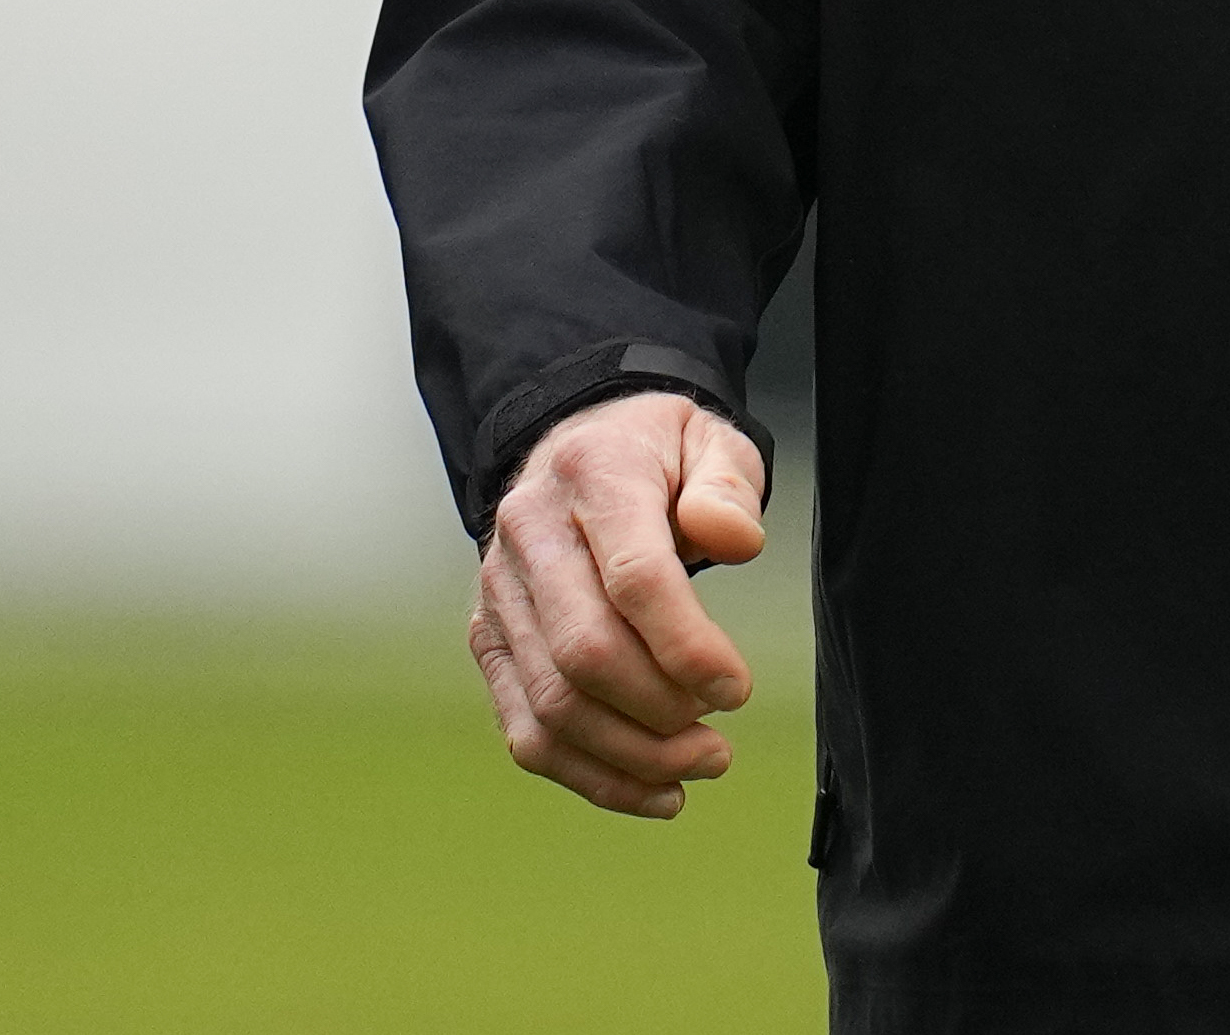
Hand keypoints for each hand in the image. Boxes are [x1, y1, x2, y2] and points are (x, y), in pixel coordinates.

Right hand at [470, 392, 768, 818]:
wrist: (577, 445)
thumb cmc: (656, 453)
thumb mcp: (708, 440)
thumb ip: (728, 485)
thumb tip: (737, 540)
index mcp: (591, 477)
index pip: (634, 578)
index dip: (687, 646)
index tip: (737, 690)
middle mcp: (529, 536)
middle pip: (585, 653)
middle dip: (660, 713)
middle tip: (720, 741)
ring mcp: (500, 595)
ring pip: (551, 704)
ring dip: (631, 756)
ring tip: (701, 765)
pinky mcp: (492, 641)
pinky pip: (527, 728)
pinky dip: (589, 774)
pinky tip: (654, 790)